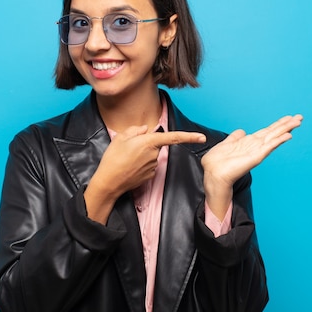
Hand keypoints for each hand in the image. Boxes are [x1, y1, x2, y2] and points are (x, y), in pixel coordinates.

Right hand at [85, 126, 205, 223]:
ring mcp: (153, 166)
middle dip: (146, 145)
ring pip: (151, 156)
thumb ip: (135, 130)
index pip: (173, 137)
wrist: (109, 182)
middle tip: (128, 149)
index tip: (202, 137)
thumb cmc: (112, 159)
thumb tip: (145, 130)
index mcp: (149, 142)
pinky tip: (129, 168)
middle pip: (156, 145)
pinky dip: (141, 165)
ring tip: (126, 159)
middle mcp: (154, 154)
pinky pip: (148, 166)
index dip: (189, 137)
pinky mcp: (150, 176)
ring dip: (142, 156)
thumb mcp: (120, 138)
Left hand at [202, 114, 302, 217]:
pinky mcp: (256, 157)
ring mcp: (257, 151)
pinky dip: (278, 141)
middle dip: (287, 125)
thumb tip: (242, 131)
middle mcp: (255, 146)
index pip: (267, 131)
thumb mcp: (227, 144)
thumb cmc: (218, 162)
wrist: (213, 173)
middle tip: (300, 117)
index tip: (289, 117)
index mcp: (249, 142)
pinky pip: (269, 147)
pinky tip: (288, 135)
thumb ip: (236, 137)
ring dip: (286, 129)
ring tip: (298, 122)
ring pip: (274, 137)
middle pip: (274, 132)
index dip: (278, 124)